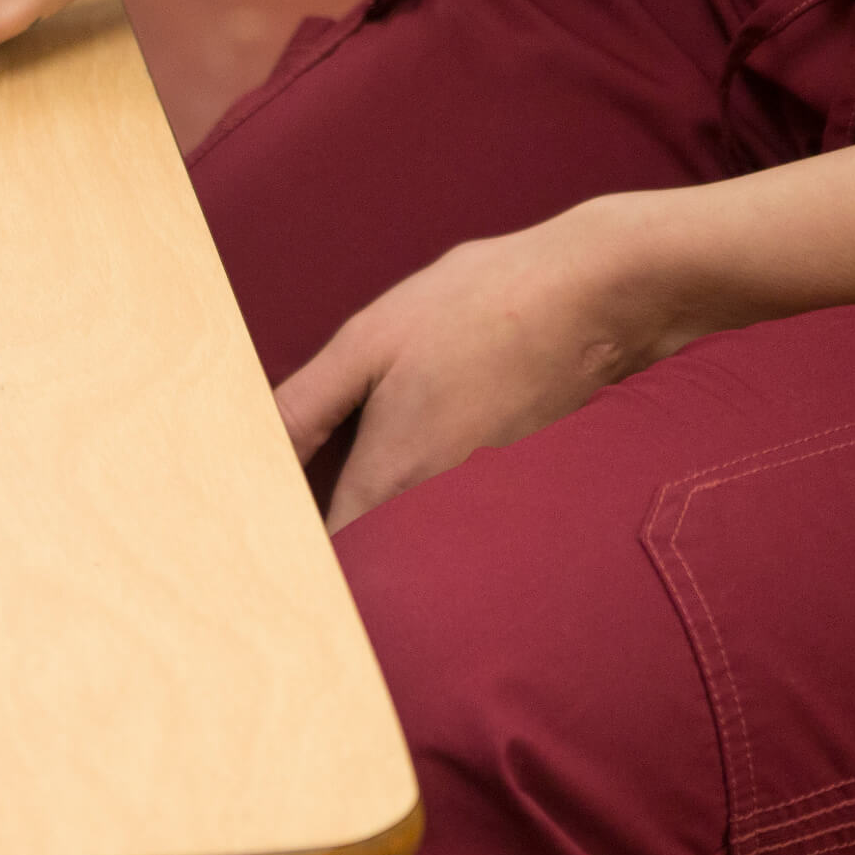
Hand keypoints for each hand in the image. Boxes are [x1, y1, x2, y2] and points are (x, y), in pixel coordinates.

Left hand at [276, 204, 685, 529]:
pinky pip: (460, 520)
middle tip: (301, 522)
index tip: (267, 549)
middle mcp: (439, 510)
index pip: (329, 557)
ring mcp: (485, 506)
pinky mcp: (517, 489)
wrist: (601, 294)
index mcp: (391, 478)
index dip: (295, 558)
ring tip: (359, 491)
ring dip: (390, 534)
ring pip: (420, 543)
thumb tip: (253, 451)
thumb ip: (304, 405)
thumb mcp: (370, 340)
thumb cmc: (482, 305)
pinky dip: (435, 509)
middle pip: (375, 560)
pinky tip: (434, 455)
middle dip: (339, 552)